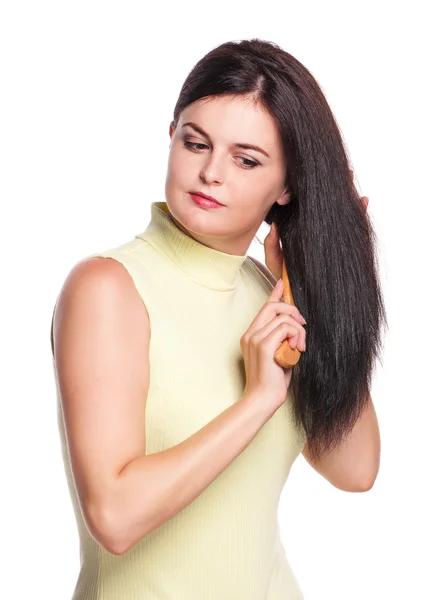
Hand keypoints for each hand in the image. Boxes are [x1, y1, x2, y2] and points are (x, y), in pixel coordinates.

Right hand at [240, 279, 306, 413]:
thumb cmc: (272, 382)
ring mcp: (255, 339)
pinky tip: (297, 349)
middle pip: (273, 307)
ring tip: (300, 347)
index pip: (264, 308)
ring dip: (298, 330)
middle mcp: (250, 334)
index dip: (274, 294)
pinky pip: (286, 328)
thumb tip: (295, 327)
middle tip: (302, 326)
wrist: (262, 399)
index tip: (282, 283)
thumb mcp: (279, 354)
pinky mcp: (264, 345)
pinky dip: (296, 336)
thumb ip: (282, 339)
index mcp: (251, 335)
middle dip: (292, 310)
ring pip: (283, 317)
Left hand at [264, 169, 368, 279]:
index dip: (309, 189)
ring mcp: (328, 234)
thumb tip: (275, 228)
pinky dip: (358, 213)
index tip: (310, 174)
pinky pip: (352, 226)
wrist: (300, 294)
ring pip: (339, 209)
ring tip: (350, 177)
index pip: (305, 204)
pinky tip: (362, 201)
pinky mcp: (341, 243)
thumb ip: (272, 247)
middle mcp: (315, 228)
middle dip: (333, 185)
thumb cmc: (286, 277)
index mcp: (299, 227)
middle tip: (337, 169)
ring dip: (346, 193)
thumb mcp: (275, 262)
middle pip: (325, 202)